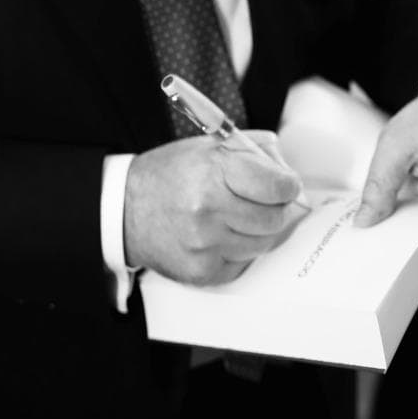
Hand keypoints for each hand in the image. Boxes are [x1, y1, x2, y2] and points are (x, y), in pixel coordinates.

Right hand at [124, 131, 305, 284]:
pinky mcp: (202, 272)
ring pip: (263, 244)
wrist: (126, 209)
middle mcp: (208, 209)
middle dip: (272, 208)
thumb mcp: (212, 145)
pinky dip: (237, 250)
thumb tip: (291, 179)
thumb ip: (257, 152)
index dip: (287, 184)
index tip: (283, 184)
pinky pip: (243, 263)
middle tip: (254, 199)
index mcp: (213, 171)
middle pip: (275, 219)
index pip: (279, 187)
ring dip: (255, 230)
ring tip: (230, 216)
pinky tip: (216, 235)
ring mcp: (205, 245)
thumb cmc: (173, 174)